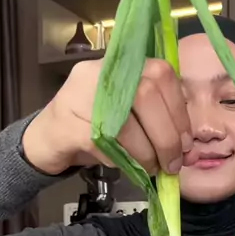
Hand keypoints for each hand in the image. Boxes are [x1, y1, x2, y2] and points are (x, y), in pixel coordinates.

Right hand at [22, 58, 197, 175]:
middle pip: (146, 95)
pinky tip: (124, 166)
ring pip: (126, 122)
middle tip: (172, 163)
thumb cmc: (93, 127)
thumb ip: (157, 123)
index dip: (179, 111)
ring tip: (151, 169)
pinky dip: (121, 160)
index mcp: (121, 66)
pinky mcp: (68, 125)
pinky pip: (104, 143)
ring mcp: (80, 95)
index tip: (186, 142)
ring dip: (146, 153)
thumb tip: (187, 149)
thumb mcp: (129, 118)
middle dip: (166, 136)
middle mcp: (100, 73)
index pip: (162, 75)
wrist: (46, 140)